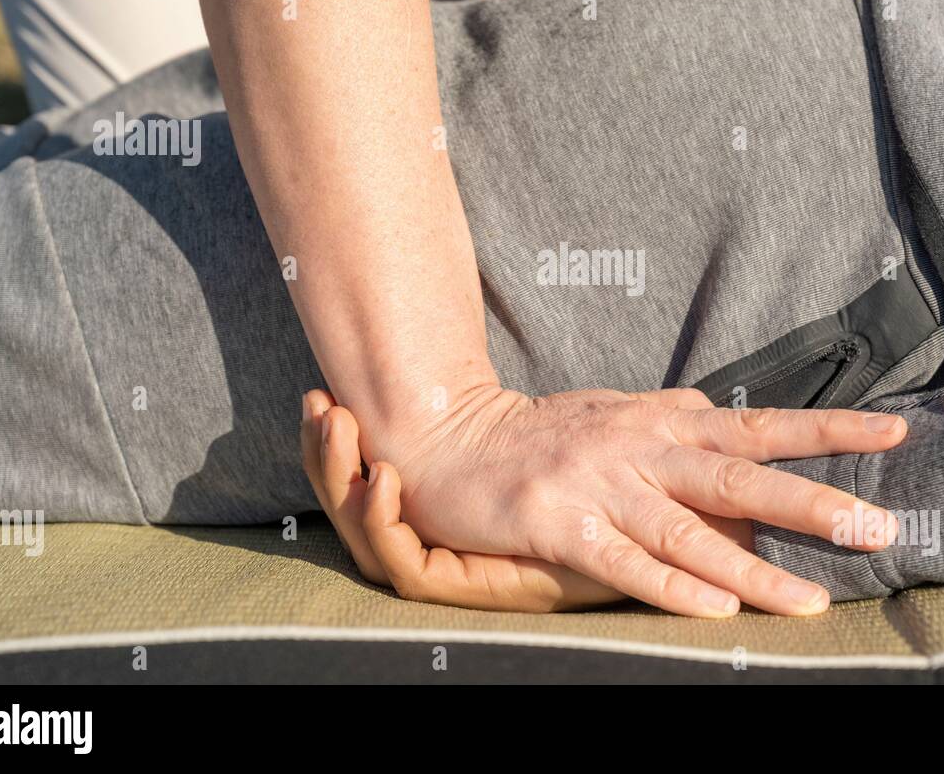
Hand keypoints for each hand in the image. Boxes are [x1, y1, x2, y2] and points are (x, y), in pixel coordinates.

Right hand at [302, 390, 622, 611]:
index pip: (362, 475)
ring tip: (341, 424)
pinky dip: (384, 521)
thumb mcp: (534, 443)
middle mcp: (424, 542)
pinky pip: (401, 562)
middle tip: (318, 401)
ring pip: (363, 530)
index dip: (335, 442)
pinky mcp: (455, 587)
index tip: (323, 393)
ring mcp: (437, 567)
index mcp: (430, 514)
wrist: (624, 550)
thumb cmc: (582, 501)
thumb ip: (495, 415)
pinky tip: (385, 477)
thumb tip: (446, 356)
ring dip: (342, 476)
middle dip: (324, 451)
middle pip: (348, 502)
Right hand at [369, 383, 904, 617]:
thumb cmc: (549, 433)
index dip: (827, 429)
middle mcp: (641, 448)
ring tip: (809, 601)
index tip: (896, 432)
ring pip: (688, 532)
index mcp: (663, 422)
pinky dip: (670, 588)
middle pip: (738, 476)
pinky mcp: (559, 524)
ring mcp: (600, 485)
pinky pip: (623, 562)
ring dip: (752, 570)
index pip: (759, 424)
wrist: (456, 437)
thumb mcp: (621, 414)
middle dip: (811, 504)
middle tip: (877, 528)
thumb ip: (680, 425)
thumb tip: (736, 427)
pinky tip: (715, 613)